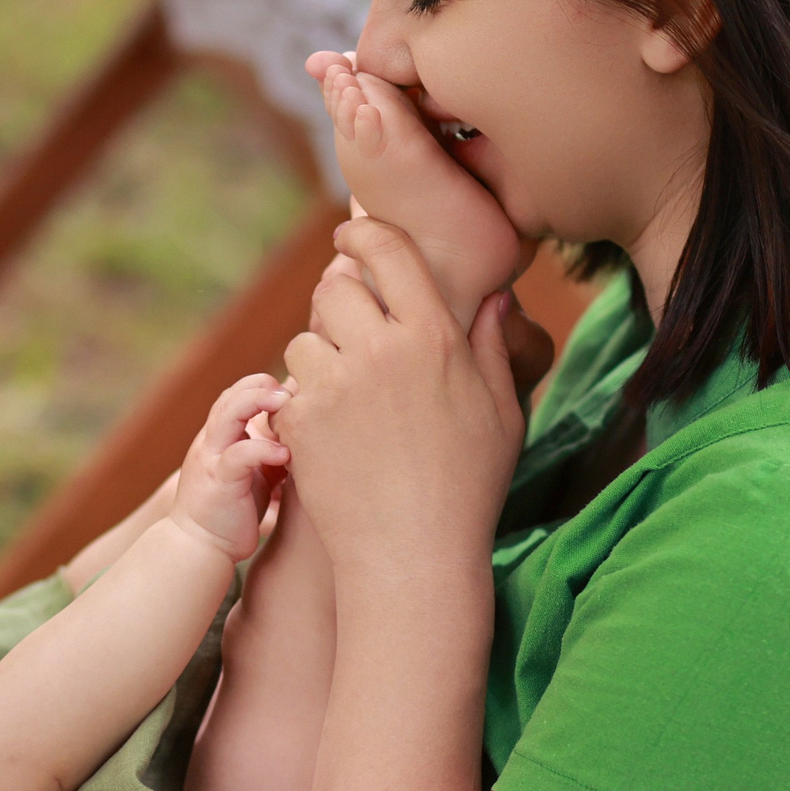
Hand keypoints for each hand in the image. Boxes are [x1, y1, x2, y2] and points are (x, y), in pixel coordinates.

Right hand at [169, 375, 290, 561]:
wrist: (199, 549)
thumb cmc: (232, 512)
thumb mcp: (254, 474)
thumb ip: (270, 451)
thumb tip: (309, 435)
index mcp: (218, 438)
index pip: (234, 395)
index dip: (259, 385)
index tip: (290, 391)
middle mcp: (211, 443)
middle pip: (229, 396)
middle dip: (259, 385)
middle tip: (290, 390)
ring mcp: (212, 460)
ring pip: (227, 414)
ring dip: (257, 401)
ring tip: (285, 402)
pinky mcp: (221, 483)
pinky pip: (239, 456)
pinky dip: (262, 450)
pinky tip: (285, 455)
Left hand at [274, 219, 525, 584]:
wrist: (414, 556)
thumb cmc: (469, 487)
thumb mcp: (502, 413)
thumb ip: (494, 348)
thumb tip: (494, 298)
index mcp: (434, 338)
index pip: (389, 252)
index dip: (362, 234)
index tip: (350, 237)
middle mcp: (382, 351)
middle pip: (333, 288)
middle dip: (336, 303)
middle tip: (349, 329)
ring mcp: (335, 386)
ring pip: (304, 339)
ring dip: (317, 357)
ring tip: (345, 396)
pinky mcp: (300, 420)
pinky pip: (287, 388)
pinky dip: (301, 403)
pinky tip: (329, 433)